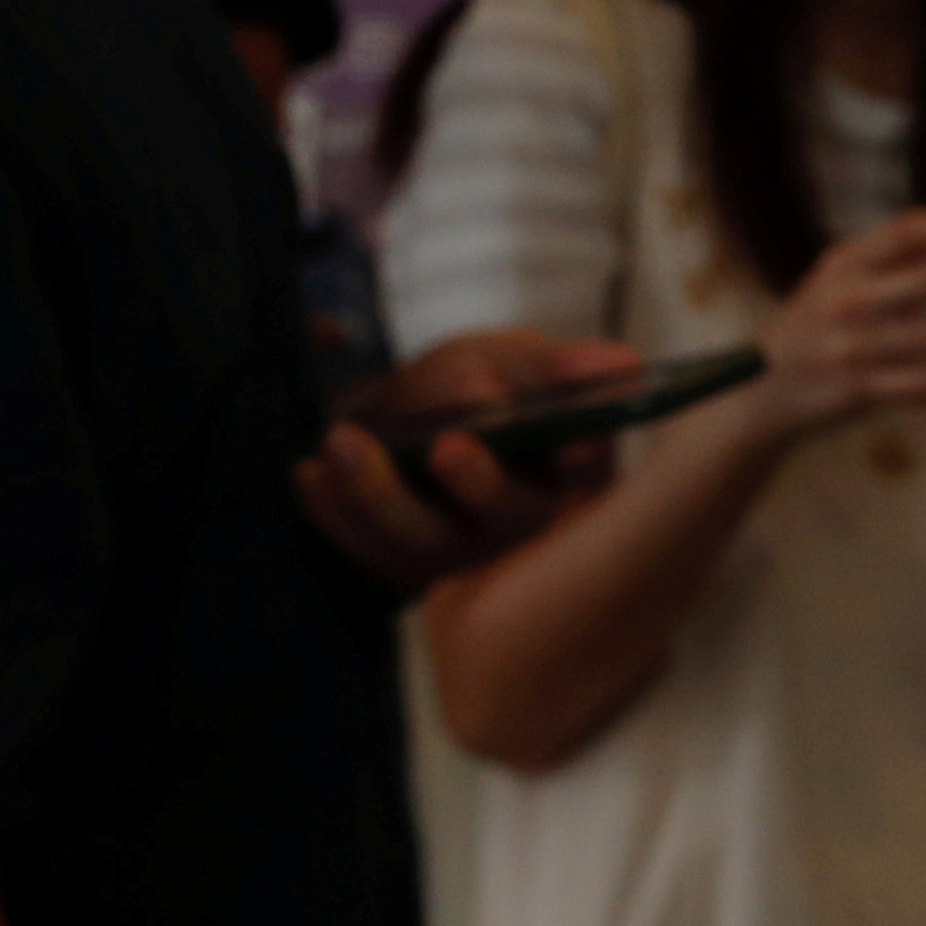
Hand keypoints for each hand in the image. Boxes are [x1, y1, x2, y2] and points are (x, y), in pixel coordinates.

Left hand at [295, 328, 639, 594]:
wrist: (428, 414)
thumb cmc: (491, 383)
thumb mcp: (522, 360)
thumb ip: (558, 364)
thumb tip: (616, 365)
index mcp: (577, 469)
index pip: (592, 467)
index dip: (581, 457)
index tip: (570, 440)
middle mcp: (531, 525)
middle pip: (511, 518)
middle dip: (480, 483)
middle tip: (446, 445)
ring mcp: (468, 552)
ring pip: (429, 542)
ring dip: (381, 493)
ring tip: (340, 440)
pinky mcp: (410, 566)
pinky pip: (368, 550)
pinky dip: (336, 513)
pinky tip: (309, 473)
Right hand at [750, 197, 925, 442]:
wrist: (756, 395)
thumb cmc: (816, 327)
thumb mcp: (840, 280)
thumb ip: (893, 254)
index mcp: (844, 266)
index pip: (902, 233)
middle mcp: (845, 302)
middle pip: (919, 279)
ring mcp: (850, 348)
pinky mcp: (855, 390)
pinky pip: (920, 389)